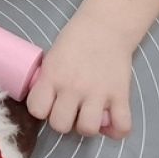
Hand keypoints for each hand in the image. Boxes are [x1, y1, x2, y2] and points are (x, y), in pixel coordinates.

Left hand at [27, 13, 134, 137]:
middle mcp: (73, 87)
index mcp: (52, 76)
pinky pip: (122, 126)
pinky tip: (112, 121)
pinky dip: (117, 130)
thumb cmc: (75, 40)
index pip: (37, 109)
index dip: (41, 110)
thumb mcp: (52, 58)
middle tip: (69, 110)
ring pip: (88, 129)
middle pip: (60, 125)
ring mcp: (98, 93)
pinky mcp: (121, 95)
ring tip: (89, 114)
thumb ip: (49, 80)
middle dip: (63, 121)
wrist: (105, 27)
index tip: (48, 103)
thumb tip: (47, 102)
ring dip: (87, 126)